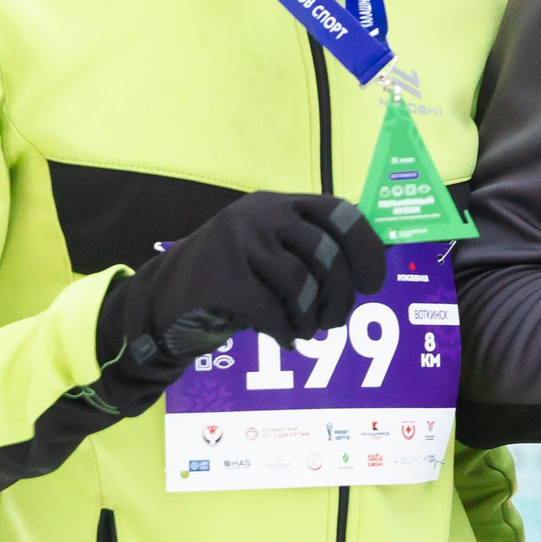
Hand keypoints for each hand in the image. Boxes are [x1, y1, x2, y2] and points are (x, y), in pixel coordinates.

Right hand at [101, 193, 387, 380]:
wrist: (165, 299)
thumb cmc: (236, 278)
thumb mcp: (274, 252)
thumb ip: (314, 251)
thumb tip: (375, 264)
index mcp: (280, 203)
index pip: (339, 213)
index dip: (365, 247)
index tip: (372, 283)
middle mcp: (260, 214)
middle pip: (326, 253)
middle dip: (340, 295)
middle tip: (337, 321)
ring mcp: (237, 243)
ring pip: (301, 284)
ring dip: (312, 318)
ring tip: (307, 331)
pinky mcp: (220, 279)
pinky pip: (272, 311)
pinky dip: (285, 331)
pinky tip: (284, 338)